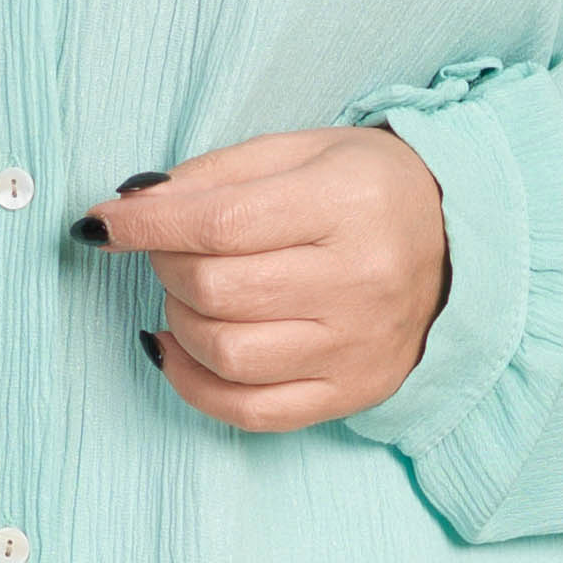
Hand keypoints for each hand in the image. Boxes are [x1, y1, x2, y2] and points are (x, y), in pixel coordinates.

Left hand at [84, 124, 448, 428]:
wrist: (459, 247)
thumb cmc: (368, 192)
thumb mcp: (302, 152)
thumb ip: (215, 174)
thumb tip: (132, 205)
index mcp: (347, 204)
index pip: (219, 223)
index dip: (145, 226)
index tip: (102, 224)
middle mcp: (358, 280)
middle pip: (215, 289)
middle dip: (165, 266)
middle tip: (167, 249)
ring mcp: (354, 346)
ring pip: (224, 353)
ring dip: (178, 320)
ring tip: (187, 293)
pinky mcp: (349, 392)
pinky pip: (248, 410)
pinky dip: (192, 384)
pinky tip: (177, 350)